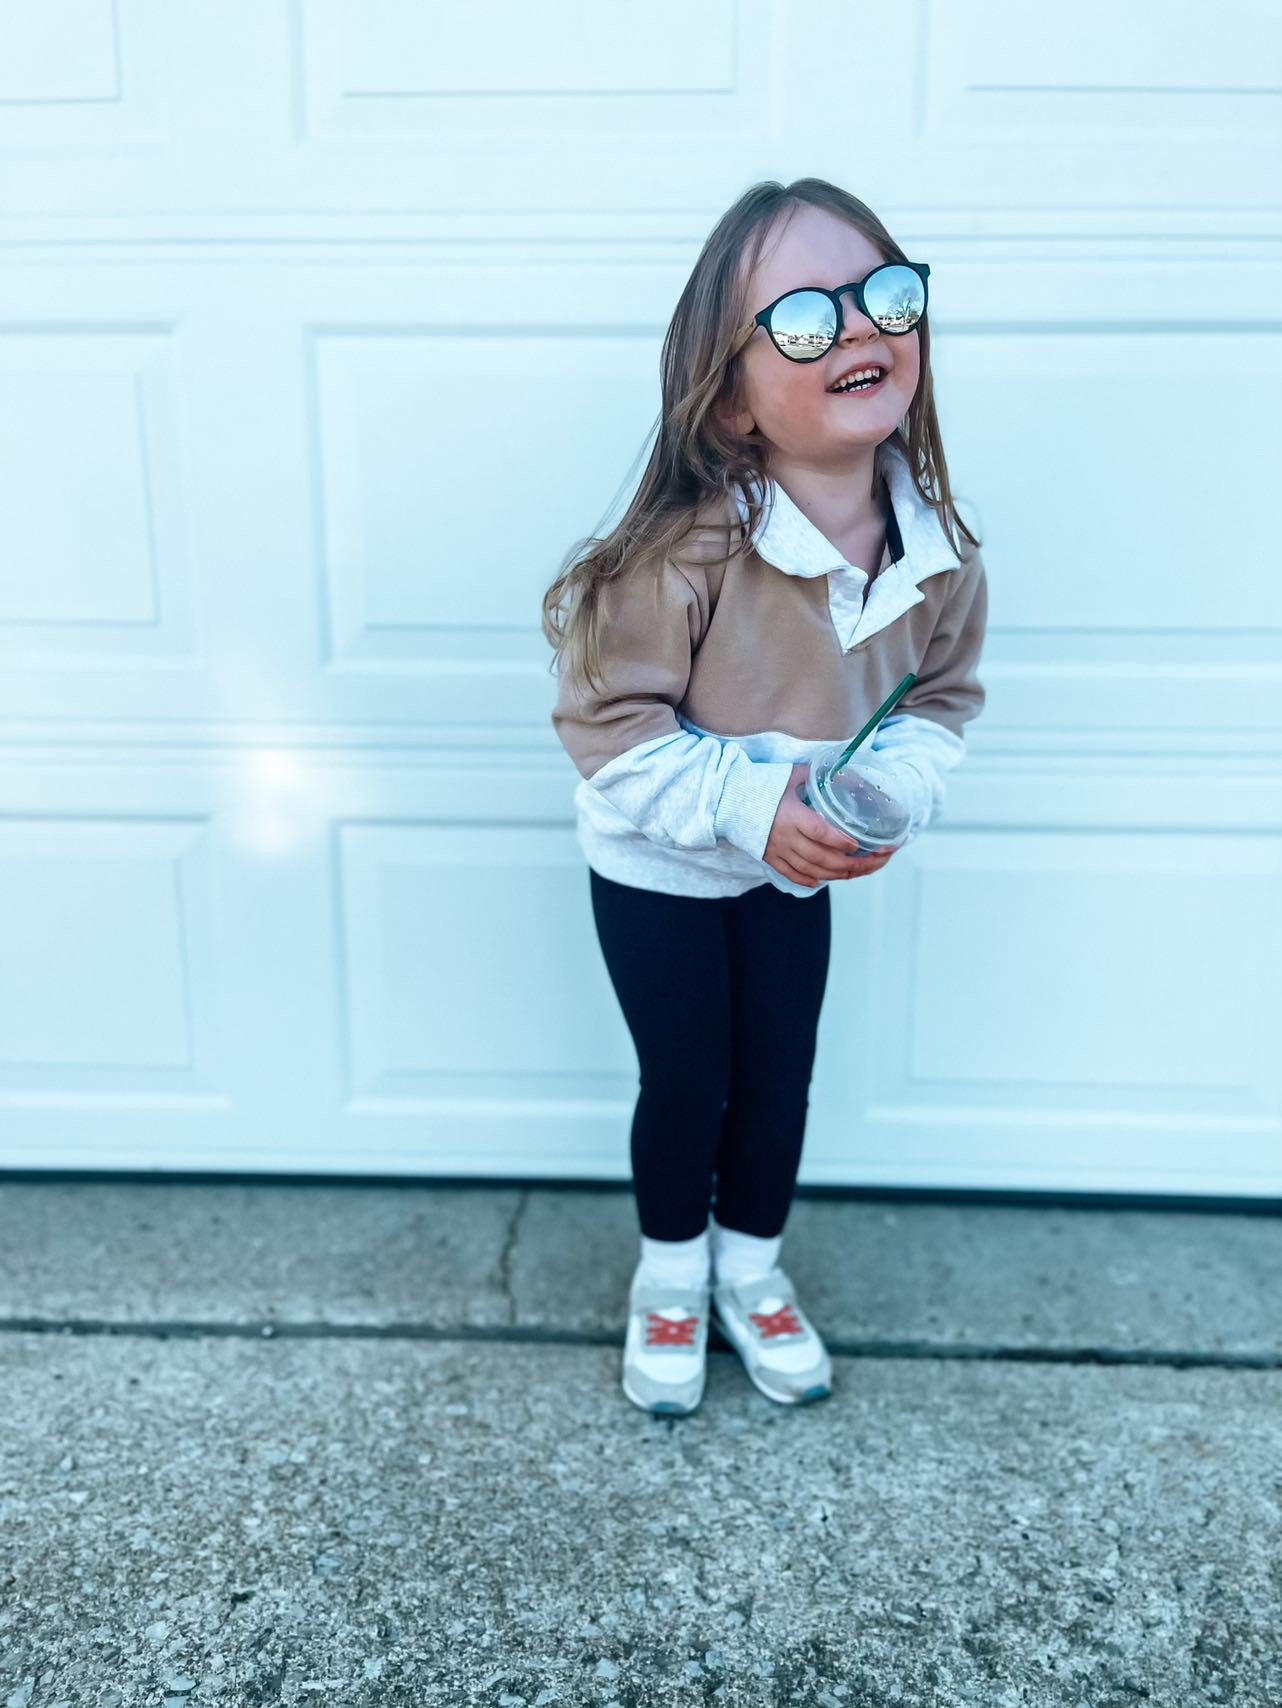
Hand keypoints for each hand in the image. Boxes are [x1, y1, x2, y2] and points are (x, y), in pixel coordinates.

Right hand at [762, 763, 895, 888]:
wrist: (729, 799)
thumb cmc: (760, 785)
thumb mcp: (790, 774)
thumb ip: (817, 775)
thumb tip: (846, 773)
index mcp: (792, 816)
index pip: (820, 833)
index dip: (840, 841)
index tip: (858, 845)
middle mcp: (786, 838)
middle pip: (821, 858)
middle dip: (850, 865)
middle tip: (871, 862)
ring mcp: (778, 851)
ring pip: (811, 871)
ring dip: (836, 875)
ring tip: (856, 872)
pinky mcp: (770, 858)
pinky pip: (792, 875)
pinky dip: (809, 881)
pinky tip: (823, 880)